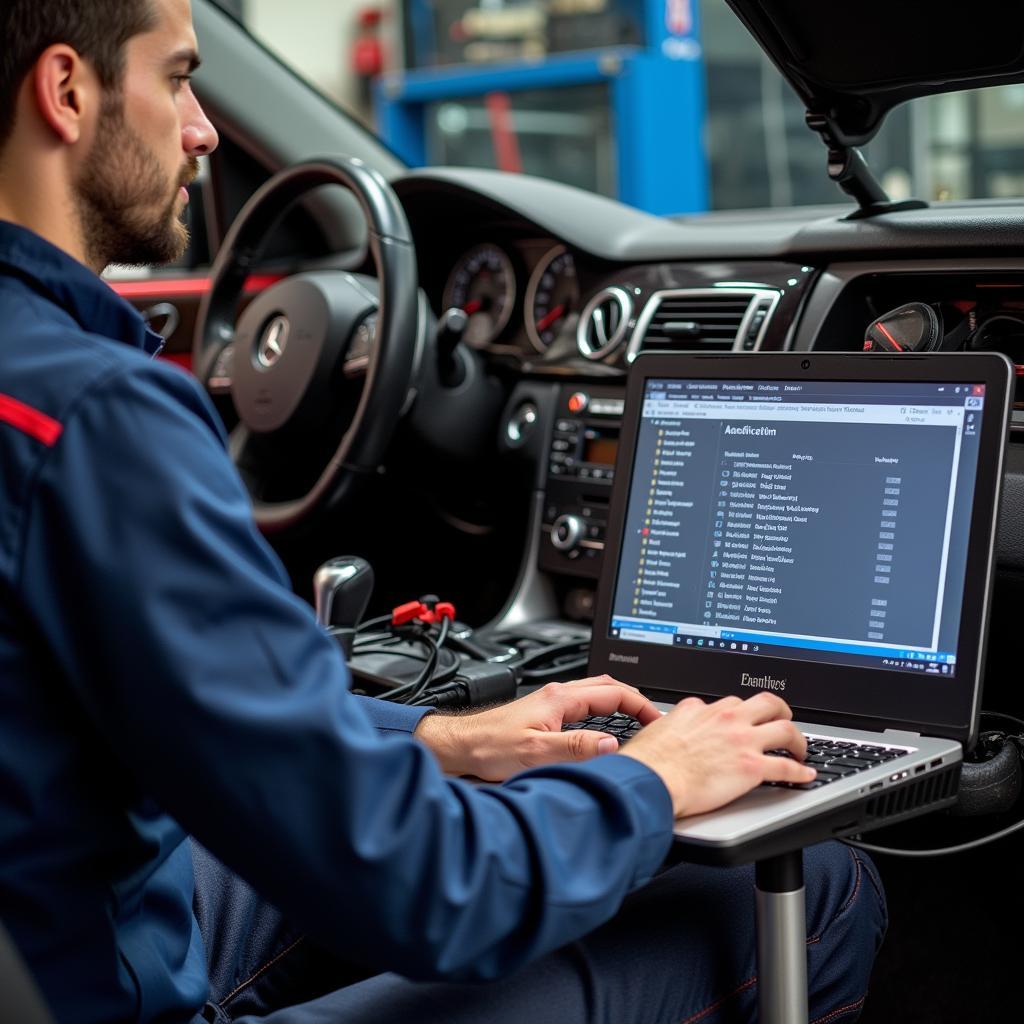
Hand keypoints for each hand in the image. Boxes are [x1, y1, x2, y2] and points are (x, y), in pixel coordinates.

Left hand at [415, 675, 661, 781]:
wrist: (461, 746)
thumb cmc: (490, 747)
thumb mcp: (535, 752)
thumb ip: (574, 747)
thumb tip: (610, 745)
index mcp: (560, 698)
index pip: (614, 693)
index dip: (641, 705)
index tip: (658, 721)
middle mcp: (557, 695)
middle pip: (608, 687)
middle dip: (636, 699)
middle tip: (654, 720)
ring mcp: (551, 702)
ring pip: (596, 693)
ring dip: (620, 702)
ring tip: (637, 721)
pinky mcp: (544, 712)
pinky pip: (584, 704)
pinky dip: (604, 710)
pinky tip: (604, 727)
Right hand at [619, 692, 814, 816]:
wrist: (651, 780)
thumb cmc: (647, 763)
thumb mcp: (655, 730)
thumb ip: (671, 726)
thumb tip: (667, 733)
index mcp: (700, 710)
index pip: (729, 704)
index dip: (739, 714)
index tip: (742, 722)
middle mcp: (725, 719)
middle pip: (767, 703)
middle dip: (780, 711)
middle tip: (783, 720)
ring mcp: (742, 741)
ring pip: (785, 729)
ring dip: (798, 739)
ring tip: (799, 749)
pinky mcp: (752, 767)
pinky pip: (787, 767)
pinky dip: (801, 771)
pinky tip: (806, 775)